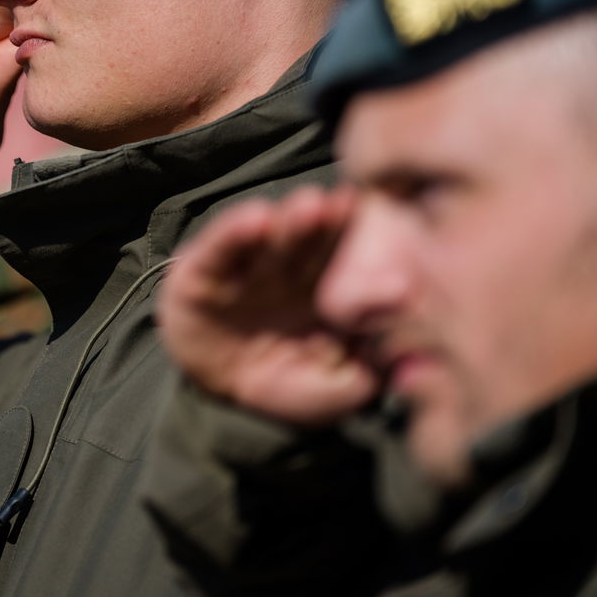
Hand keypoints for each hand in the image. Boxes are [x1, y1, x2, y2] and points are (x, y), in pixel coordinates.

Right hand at [157, 186, 378, 426]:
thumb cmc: (282, 383)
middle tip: (349, 204)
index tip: (393, 228)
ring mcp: (248, 265)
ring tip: (311, 207)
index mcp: (327, 287)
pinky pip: (220, 247)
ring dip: (293, 221)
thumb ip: (360, 379)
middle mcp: (291, 267)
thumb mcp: (327, 393)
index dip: (368, 246)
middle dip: (333, 222)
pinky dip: (236, 231)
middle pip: (315, 240)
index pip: (349, 259)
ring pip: (273, 238)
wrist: (216, 390)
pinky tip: (256, 219)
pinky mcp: (203, 268)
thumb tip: (394, 357)